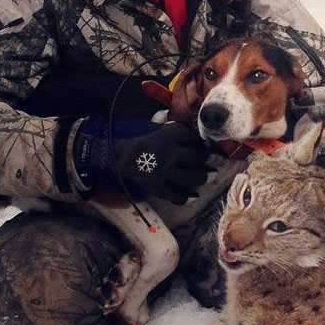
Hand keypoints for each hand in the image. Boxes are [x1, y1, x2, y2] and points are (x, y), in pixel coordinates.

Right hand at [74, 117, 213, 203]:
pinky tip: (192, 196)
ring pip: (191, 177)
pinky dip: (186, 197)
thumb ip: (169, 128)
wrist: (114, 155)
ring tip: (210, 176)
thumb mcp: (152, 127)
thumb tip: (187, 130)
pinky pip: (176, 195)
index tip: (203, 143)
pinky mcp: (156, 187)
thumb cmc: (133, 139)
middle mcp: (168, 153)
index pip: (191, 136)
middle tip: (210, 159)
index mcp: (167, 135)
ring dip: (203, 177)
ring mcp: (163, 171)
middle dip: (206, 158)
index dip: (199, 140)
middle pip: (197, 157)